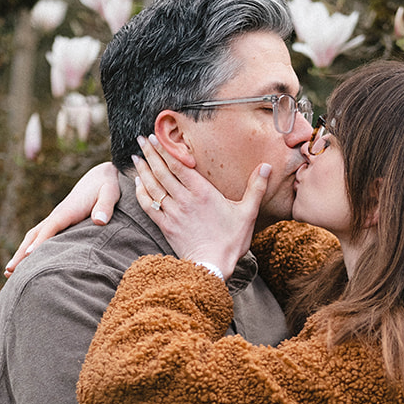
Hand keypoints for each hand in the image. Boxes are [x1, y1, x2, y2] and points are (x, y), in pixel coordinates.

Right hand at [5, 162, 122, 273]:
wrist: (101, 176)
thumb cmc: (107, 185)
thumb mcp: (110, 193)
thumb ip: (105, 206)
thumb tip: (99, 221)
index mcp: (68, 210)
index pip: (51, 227)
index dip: (40, 241)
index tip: (29, 255)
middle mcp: (57, 215)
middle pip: (34, 235)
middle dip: (22, 252)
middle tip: (9, 271)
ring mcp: (56, 219)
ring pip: (34, 237)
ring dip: (21, 253)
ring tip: (9, 272)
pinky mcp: (60, 223)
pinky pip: (41, 237)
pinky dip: (31, 249)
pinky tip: (28, 263)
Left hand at [134, 134, 268, 279]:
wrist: (213, 266)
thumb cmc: (231, 241)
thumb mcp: (248, 213)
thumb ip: (256, 188)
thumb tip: (267, 167)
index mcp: (203, 193)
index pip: (179, 165)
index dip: (166, 150)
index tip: (156, 137)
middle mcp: (185, 200)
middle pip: (162, 172)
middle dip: (150, 154)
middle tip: (141, 140)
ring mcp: (173, 213)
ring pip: (153, 187)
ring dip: (143, 170)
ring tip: (136, 157)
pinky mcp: (166, 226)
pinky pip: (149, 206)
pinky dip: (141, 193)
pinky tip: (138, 183)